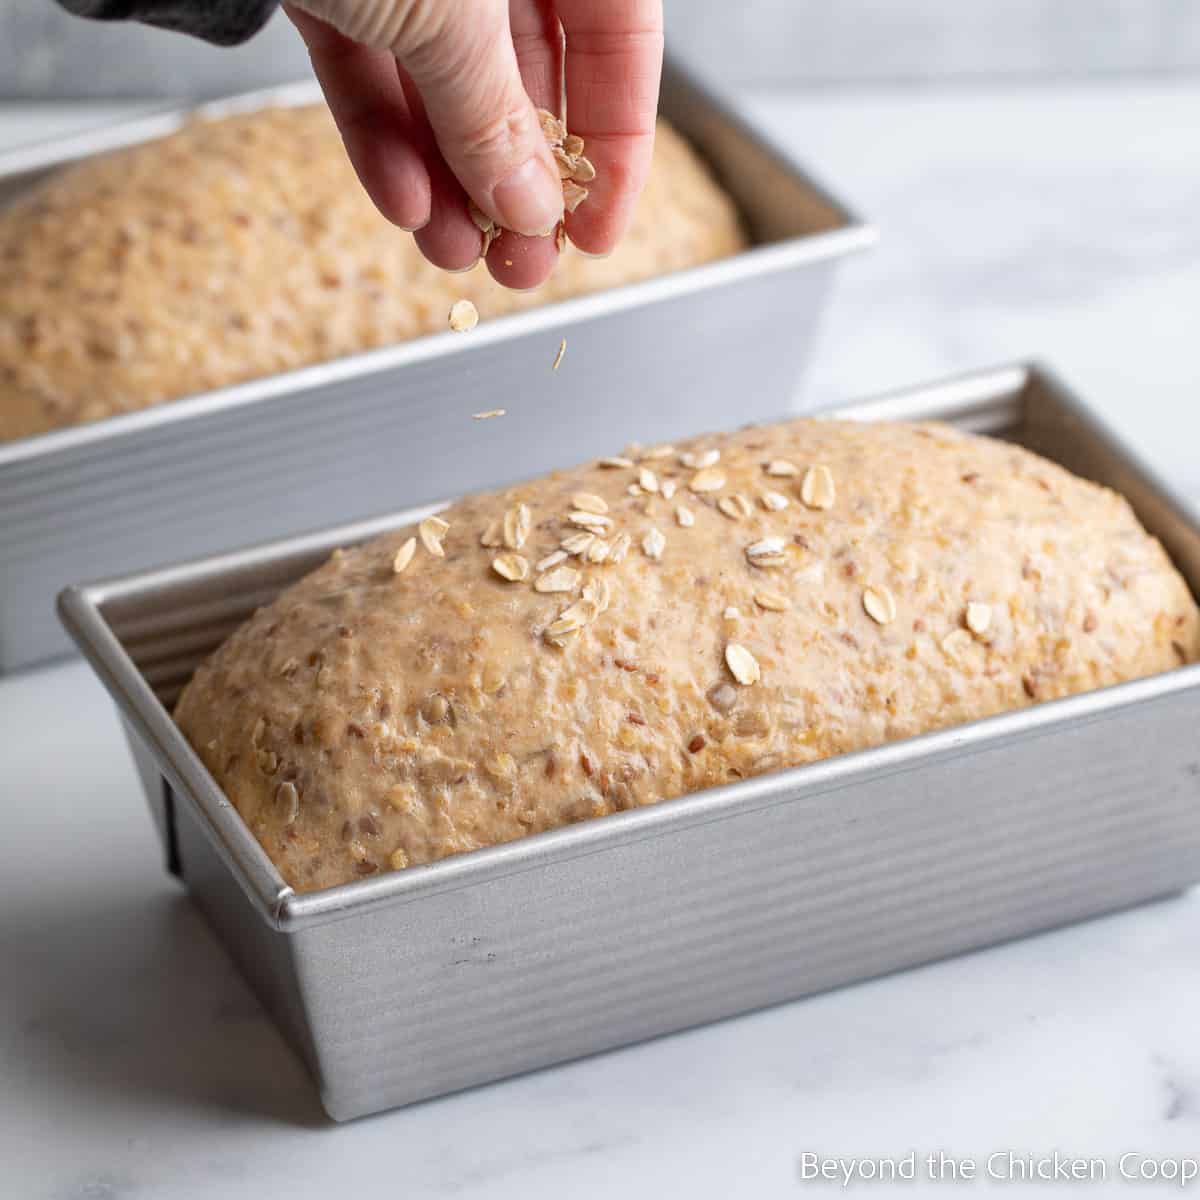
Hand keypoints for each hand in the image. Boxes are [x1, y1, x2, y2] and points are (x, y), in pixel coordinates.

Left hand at [284, 0, 663, 290]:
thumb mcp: (452, 10)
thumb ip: (495, 113)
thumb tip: (531, 205)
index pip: (616, 38)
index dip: (617, 144)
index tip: (596, 231)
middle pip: (527, 71)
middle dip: (517, 181)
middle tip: (519, 263)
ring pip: (443, 82)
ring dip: (449, 178)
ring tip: (452, 252)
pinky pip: (368, 65)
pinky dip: (380, 135)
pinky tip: (399, 201)